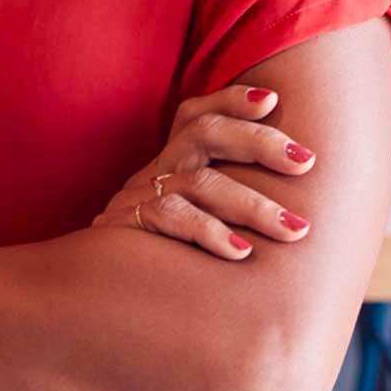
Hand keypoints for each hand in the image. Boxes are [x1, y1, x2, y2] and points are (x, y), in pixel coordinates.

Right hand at [91, 83, 314, 259]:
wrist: (84, 292)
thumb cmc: (154, 259)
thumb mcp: (185, 221)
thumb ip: (223, 206)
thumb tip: (297, 219)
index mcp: (169, 164)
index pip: (195, 115)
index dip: (230, 101)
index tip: (272, 99)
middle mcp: (155, 172)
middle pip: (203, 134)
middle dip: (259, 142)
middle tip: (306, 162)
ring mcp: (139, 197)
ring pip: (199, 181)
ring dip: (253, 204)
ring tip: (294, 229)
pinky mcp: (128, 227)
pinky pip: (171, 216)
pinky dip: (209, 231)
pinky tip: (241, 252)